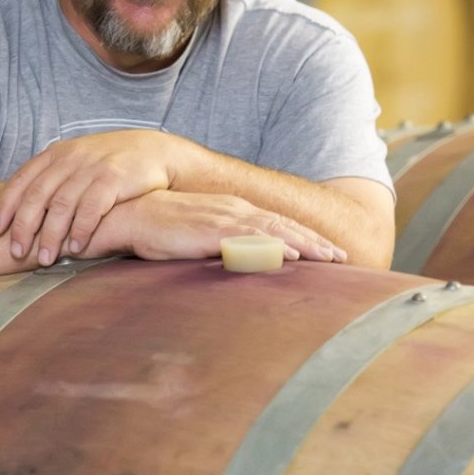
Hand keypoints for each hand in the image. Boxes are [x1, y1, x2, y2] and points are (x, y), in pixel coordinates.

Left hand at [0, 130, 188, 265]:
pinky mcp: (113, 179)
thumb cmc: (109, 164)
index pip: (22, 180)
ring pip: (61, 205)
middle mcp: (70, 159)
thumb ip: (52, 179)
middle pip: (37, 195)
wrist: (153, 151)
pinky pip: (91, 208)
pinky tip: (77, 249)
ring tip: (46, 259)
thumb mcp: (76, 161)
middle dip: (24, 226)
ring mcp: (91, 168)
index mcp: (56, 154)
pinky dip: (82, 230)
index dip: (5, 205)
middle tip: (16, 252)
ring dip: (51, 235)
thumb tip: (21, 210)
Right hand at [78, 190, 346, 262]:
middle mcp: (234, 211)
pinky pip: (249, 238)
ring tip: (328, 258)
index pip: (275, 224)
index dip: (303, 237)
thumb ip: (220, 246)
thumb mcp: (198, 237)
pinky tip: (290, 255)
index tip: (326, 251)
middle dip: (314, 241)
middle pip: (283, 226)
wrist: (133, 215)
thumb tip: (240, 263)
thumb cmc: (162, 229)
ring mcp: (225, 218)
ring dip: (303, 244)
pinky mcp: (212, 230)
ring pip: (274, 231)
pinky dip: (272, 245)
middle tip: (341, 257)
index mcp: (233, 212)